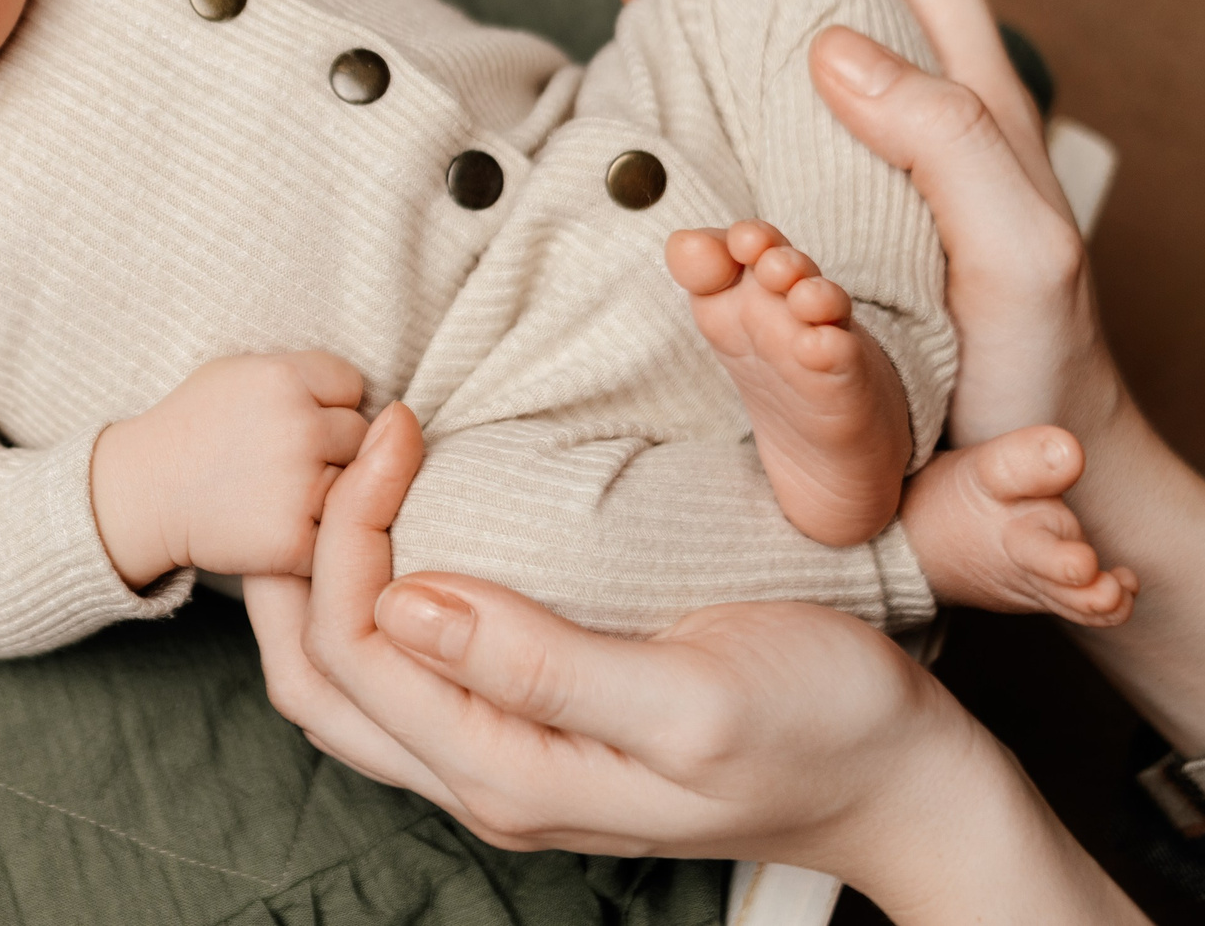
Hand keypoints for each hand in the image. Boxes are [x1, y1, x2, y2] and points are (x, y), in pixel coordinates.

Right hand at [90, 351, 367, 584]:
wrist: (144, 492)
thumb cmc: (193, 427)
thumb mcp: (239, 371)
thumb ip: (301, 372)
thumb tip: (372, 396)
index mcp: (285, 377)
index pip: (352, 385)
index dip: (328, 403)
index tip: (293, 419)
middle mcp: (298, 427)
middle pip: (361, 435)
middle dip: (334, 448)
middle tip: (286, 461)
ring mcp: (299, 486)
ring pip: (356, 487)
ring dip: (330, 493)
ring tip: (282, 492)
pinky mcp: (295, 540)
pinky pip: (337, 537)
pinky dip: (317, 537)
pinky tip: (281, 525)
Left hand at [249, 406, 1145, 923]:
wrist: (905, 779)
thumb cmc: (821, 727)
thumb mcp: (692, 697)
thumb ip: (543, 663)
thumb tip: (407, 605)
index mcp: (507, 771)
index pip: (354, 646)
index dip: (345, 528)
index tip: (399, 426)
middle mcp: (486, 778)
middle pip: (318, 677)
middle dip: (298, 556)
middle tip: (349, 441)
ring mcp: (506, 760)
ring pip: (349, 682)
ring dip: (320, 580)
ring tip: (349, 475)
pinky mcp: (534, 732)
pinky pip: (406, 675)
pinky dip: (371, 598)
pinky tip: (400, 531)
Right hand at [631, 0, 1117, 446]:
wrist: (1052, 472)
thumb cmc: (1041, 371)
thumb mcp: (1014, 253)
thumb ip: (945, 139)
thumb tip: (830, 41)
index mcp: (979, 99)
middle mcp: (938, 115)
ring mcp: (895, 168)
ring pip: (811, 51)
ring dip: (727, 27)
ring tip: (644, 39)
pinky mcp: (856, 222)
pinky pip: (784, 132)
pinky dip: (722, 105)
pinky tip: (676, 133)